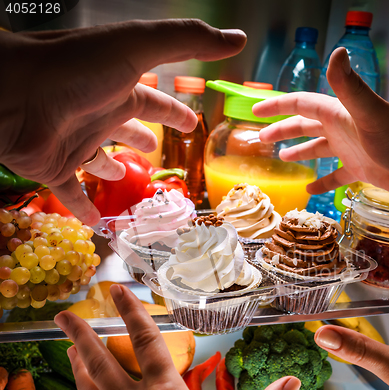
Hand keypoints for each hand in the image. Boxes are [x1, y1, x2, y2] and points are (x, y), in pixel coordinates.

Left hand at [0, 20, 245, 224]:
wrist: (14, 93)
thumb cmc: (77, 69)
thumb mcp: (139, 48)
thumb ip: (186, 41)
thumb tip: (237, 39)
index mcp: (120, 90)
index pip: (154, 103)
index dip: (174, 113)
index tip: (190, 124)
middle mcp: (99, 115)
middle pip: (126, 129)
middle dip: (142, 138)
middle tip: (157, 150)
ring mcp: (76, 142)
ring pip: (99, 160)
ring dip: (112, 169)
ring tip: (125, 179)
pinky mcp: (55, 167)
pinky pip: (72, 192)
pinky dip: (84, 207)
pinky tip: (95, 221)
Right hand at [253, 47, 388, 196]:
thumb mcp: (368, 112)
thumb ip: (349, 86)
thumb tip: (336, 52)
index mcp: (337, 114)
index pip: (301, 105)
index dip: (278, 106)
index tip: (256, 111)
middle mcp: (341, 128)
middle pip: (305, 126)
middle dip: (282, 129)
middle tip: (261, 137)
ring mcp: (349, 149)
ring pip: (317, 149)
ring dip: (299, 151)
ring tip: (281, 157)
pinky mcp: (358, 168)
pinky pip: (334, 175)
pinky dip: (321, 181)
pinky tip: (309, 190)